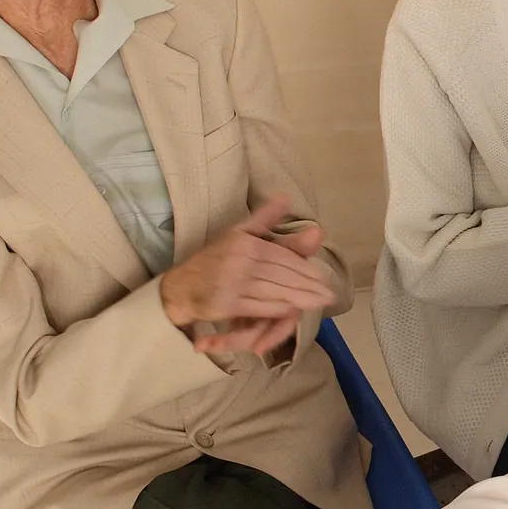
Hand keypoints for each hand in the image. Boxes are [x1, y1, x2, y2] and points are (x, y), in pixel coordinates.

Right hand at [160, 196, 335, 347]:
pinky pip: (260, 307)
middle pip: (283, 275)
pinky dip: (278, 310)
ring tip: (319, 303)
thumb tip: (285, 197)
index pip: (283, 256)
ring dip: (300, 299)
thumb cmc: (213, 260)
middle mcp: (239, 261)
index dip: (305, 268)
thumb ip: (264, 219)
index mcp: (245, 242)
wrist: (179, 287)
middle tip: (329, 295)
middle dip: (309, 286)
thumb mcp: (237, 234)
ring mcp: (232, 283)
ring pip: (275, 291)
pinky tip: (293, 311)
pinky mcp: (225, 304)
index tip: (322, 278)